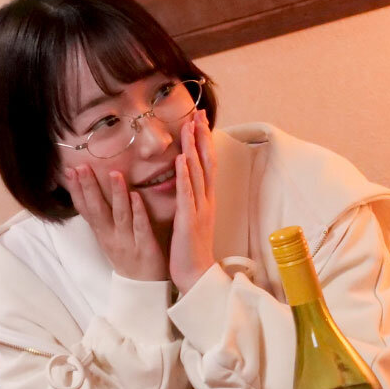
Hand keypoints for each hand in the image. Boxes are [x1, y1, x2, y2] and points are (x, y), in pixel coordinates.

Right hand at [63, 164, 167, 281]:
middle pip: (98, 210)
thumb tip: (90, 196)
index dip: (77, 191)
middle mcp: (111, 237)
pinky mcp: (145, 248)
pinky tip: (136, 196)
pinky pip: (141, 227)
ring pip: (120, 216)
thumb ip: (101, 219)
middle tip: (82, 167)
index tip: (69, 170)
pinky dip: (138, 211)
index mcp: (102, 234)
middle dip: (89, 188)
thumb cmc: (127, 259)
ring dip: (116, 194)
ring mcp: (127, 243)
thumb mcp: (108, 239)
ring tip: (114, 174)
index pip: (85, 210)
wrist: (142, 289)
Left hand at [169, 110, 216, 292]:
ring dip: (194, 148)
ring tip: (190, 127)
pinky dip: (185, 175)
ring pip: (198, 173)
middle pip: (207, 162)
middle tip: (199, 113)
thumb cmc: (191, 249)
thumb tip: (185, 179)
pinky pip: (187, 194)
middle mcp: (206, 200)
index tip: (200, 120)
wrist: (196, 275)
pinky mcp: (189, 220)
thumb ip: (190, 198)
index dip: (204, 140)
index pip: (207, 163)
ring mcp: (199, 209)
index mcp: (206, 199)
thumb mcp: (192, 217)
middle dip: (202, 136)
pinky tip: (182, 159)